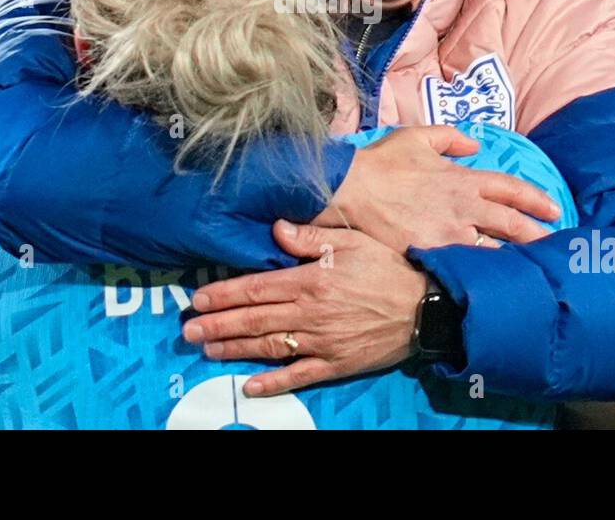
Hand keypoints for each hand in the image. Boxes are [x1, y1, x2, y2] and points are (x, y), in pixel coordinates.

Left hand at [183, 220, 426, 396]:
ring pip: (269, 347)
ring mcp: (322, 341)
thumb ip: (310, 236)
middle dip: (217, 324)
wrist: (426, 306)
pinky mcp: (336, 363)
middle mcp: (310, 312)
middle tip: (188, 331)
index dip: (224, 293)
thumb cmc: (388, 267)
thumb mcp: (350, 241)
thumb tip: (274, 227)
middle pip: (254, 319)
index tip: (199, 298)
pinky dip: (274, 383)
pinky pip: (299, 376)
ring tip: (207, 350)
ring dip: (235, 349)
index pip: (257, 287)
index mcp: (311, 279)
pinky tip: (250, 386)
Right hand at [314, 125, 559, 251]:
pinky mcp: (431, 255)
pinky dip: (479, 274)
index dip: (536, 199)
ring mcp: (449, 235)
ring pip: (493, 250)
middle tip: (556, 246)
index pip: (511, 189)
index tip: (554, 209)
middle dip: (538, 236)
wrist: (351, 190)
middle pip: (512, 224)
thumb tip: (474, 145)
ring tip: (531, 270)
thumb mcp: (417, 137)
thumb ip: (450, 138)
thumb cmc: (381, 162)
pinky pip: (462, 267)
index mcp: (463, 179)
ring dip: (514, 259)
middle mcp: (464, 208)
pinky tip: (490, 283)